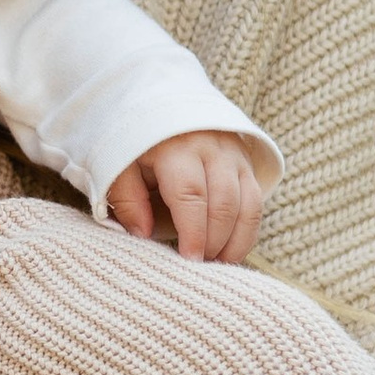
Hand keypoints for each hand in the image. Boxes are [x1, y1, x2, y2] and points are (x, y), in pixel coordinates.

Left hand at [105, 129, 269, 263]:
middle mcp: (211, 148)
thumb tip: (142, 234)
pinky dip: (246, 232)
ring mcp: (234, 155)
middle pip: (224, 202)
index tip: (189, 259)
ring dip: (234, 240)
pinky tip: (231, 252)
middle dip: (214, 240)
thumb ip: (127, 198)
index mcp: (176, 148)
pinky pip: (255, 202)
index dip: (193, 231)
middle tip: (199, 267)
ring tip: (217, 265)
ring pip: (247, 204)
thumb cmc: (136, 145)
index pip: (191, 194)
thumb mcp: (119, 164)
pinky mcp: (246, 163)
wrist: (162, 107)